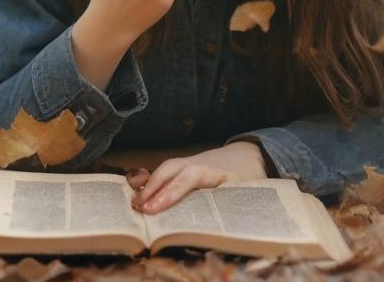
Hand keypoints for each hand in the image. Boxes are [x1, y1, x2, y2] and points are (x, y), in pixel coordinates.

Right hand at [128, 142, 268, 213]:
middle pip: (169, 170)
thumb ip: (228, 204)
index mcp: (212, 170)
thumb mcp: (242, 191)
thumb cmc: (246, 176)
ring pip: (165, 169)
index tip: (152, 208)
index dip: (170, 193)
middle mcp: (196, 163)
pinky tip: (139, 193)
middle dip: (152, 188)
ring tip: (135, 203)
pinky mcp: (185, 167)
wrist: (248, 155)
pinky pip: (166, 172)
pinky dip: (151, 181)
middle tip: (137, 208)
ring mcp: (188, 163)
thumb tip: (214, 229)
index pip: (188, 178)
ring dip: (149, 184)